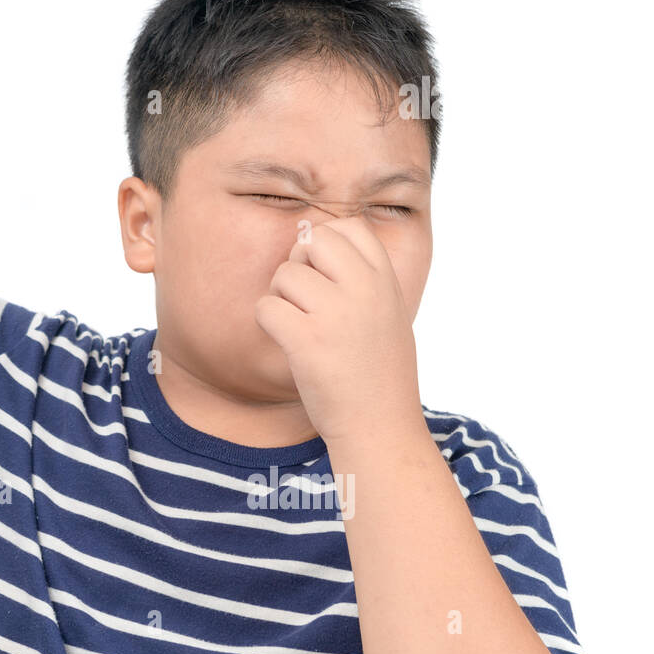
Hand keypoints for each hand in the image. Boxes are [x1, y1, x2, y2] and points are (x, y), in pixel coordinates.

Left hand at [254, 216, 421, 444]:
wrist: (380, 427)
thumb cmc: (378, 373)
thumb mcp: (388, 314)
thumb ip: (361, 278)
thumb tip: (313, 240)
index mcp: (385, 281)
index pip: (349, 226)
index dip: (326, 243)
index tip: (324, 274)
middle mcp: (364, 290)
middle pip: (312, 240)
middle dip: (298, 264)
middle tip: (305, 300)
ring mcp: (336, 314)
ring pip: (283, 275)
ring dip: (281, 299)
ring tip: (301, 328)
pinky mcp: (307, 340)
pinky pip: (266, 307)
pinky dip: (268, 324)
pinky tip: (288, 343)